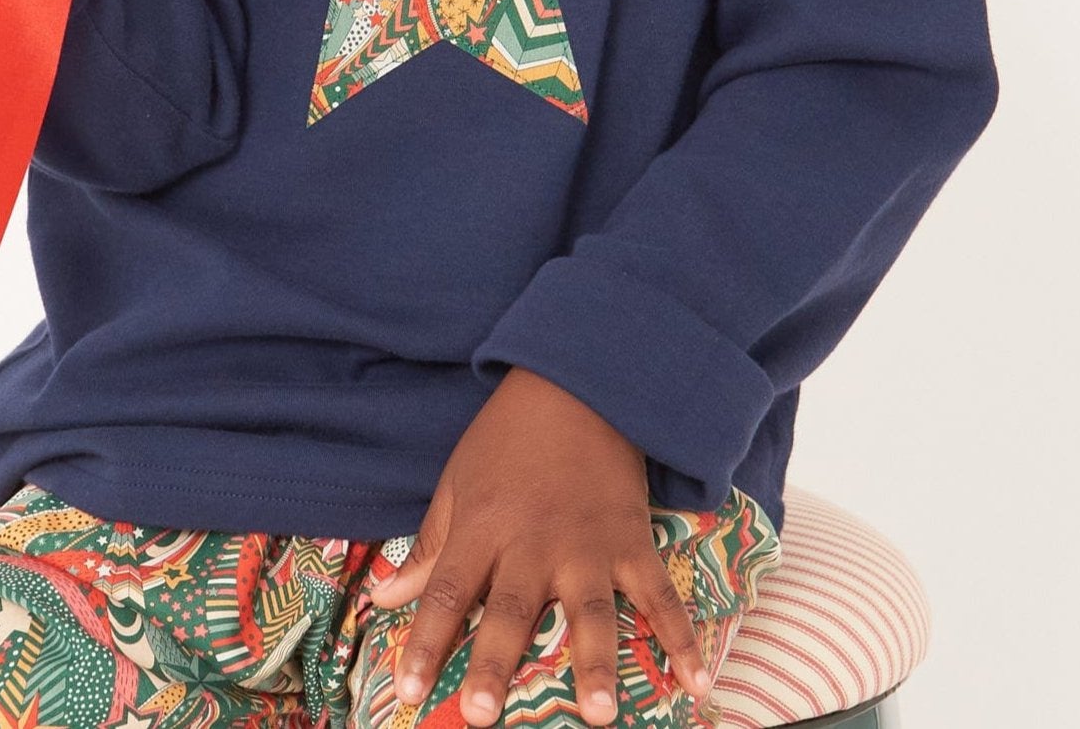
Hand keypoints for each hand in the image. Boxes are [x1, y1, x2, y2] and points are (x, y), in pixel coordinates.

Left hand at [368, 366, 715, 725]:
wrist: (577, 383)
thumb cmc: (507, 439)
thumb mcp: (458, 483)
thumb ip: (430, 548)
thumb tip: (384, 597)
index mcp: (483, 527)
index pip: (446, 591)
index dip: (425, 641)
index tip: (407, 690)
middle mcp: (533, 543)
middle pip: (511, 611)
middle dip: (495, 664)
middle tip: (482, 716)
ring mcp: (588, 544)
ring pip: (590, 611)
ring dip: (594, 663)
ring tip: (599, 714)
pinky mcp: (632, 539)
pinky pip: (659, 594)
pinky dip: (681, 637)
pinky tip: (695, 680)